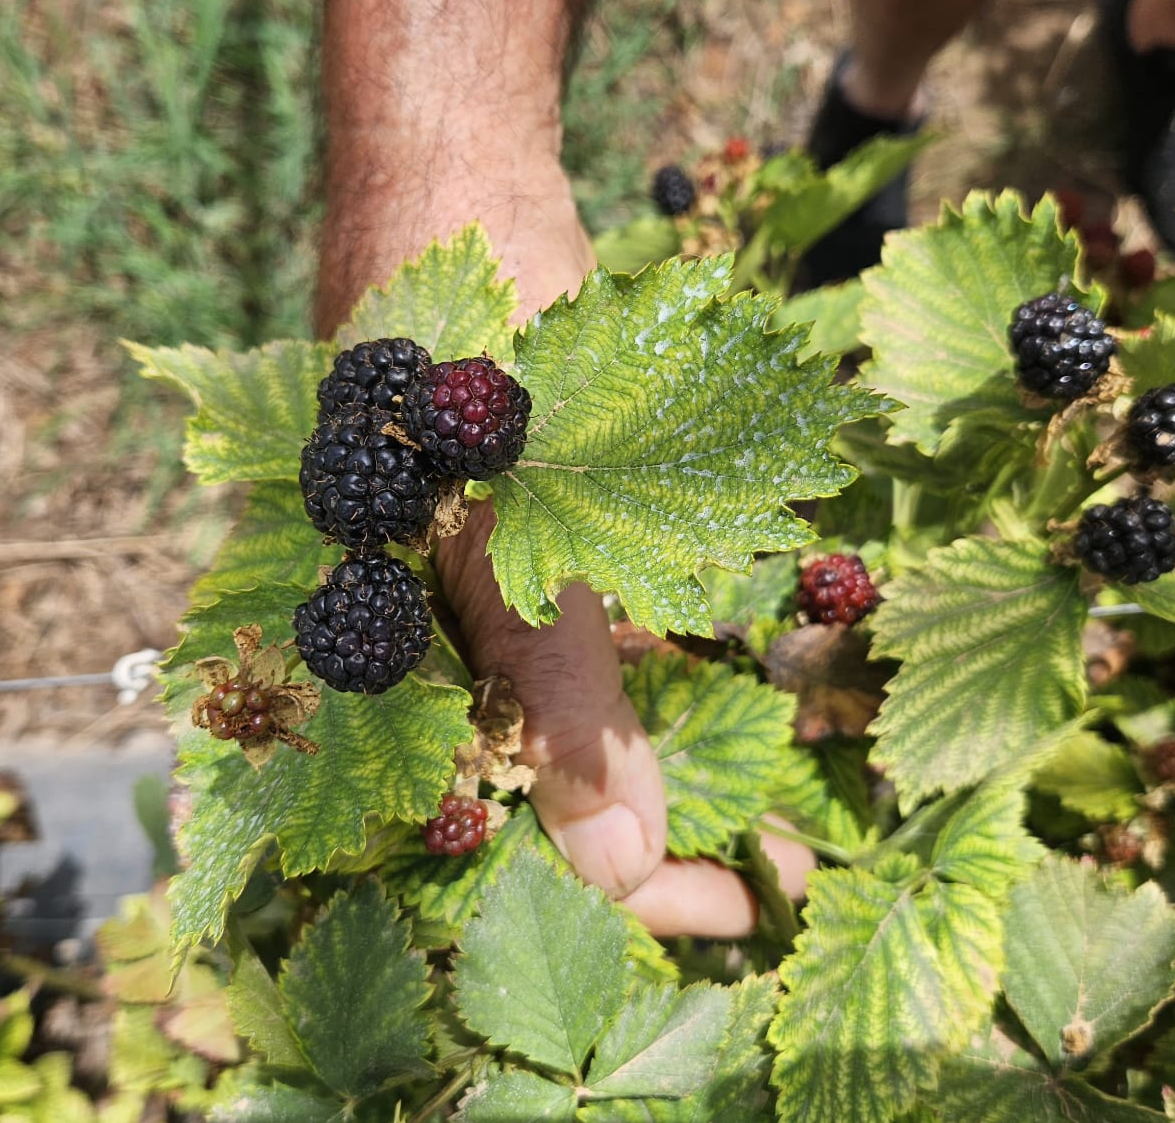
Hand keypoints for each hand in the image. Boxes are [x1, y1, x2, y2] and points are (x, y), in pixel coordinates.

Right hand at [315, 0, 809, 935]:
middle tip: (794, 874)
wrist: (460, 182)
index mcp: (375, 679)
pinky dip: (687, 674)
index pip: (501, 830)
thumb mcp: (509, 522)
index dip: (618, 892)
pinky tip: (768, 693)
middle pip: (550, 797)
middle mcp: (426, 659)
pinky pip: (611, 642)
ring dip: (691, 766)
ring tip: (799, 812)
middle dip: (672, 841)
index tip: (739, 914)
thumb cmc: (457, 348)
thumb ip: (559, 691)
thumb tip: (615, 869)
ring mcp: (486, 603)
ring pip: (590, 728)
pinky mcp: (541, 552)